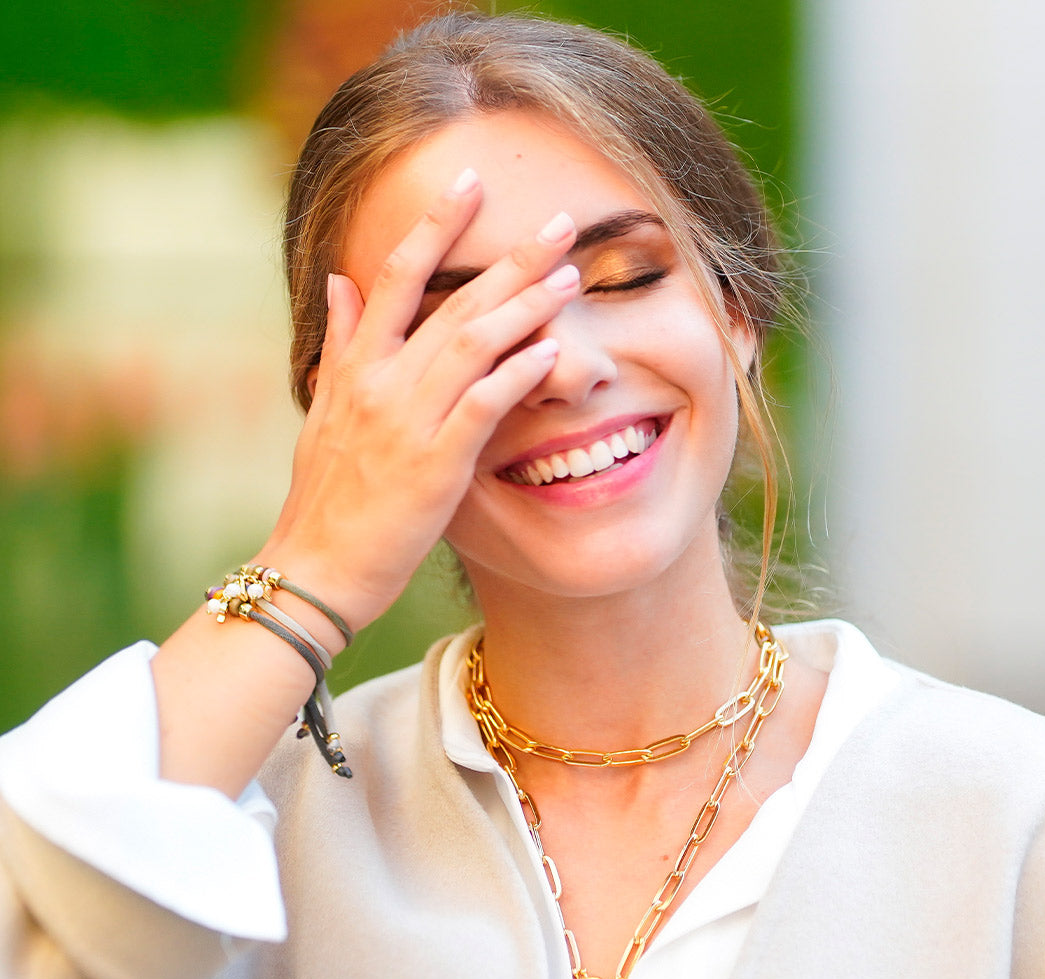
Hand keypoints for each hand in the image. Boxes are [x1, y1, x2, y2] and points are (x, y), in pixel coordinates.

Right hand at [255, 169, 579, 633]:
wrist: (315, 568)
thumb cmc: (324, 496)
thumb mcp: (323, 411)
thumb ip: (339, 343)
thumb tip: (337, 281)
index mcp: (353, 367)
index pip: (393, 277)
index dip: (434, 226)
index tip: (471, 184)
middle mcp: (379, 383)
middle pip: (450, 302)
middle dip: (509, 259)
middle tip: (563, 224)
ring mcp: (406, 422)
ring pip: (471, 345)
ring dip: (523, 308)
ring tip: (569, 280)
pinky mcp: (433, 465)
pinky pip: (480, 407)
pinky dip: (515, 375)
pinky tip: (550, 352)